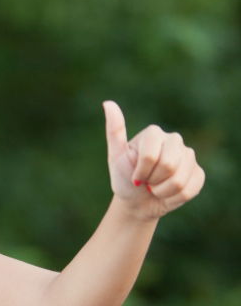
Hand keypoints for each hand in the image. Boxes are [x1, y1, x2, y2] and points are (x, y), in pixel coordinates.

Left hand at [103, 100, 204, 220]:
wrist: (137, 201)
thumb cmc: (124, 178)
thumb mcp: (116, 156)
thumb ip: (114, 130)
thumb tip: (108, 103)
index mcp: (154, 133)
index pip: (151, 155)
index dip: (142, 171)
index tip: (135, 175)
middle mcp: (174, 140)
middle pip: (169, 165)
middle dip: (152, 180)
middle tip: (146, 181)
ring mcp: (189, 156)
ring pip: (179, 180)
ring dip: (162, 191)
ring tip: (155, 187)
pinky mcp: (198, 173)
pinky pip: (190, 189)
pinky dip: (174, 198)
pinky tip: (167, 193)